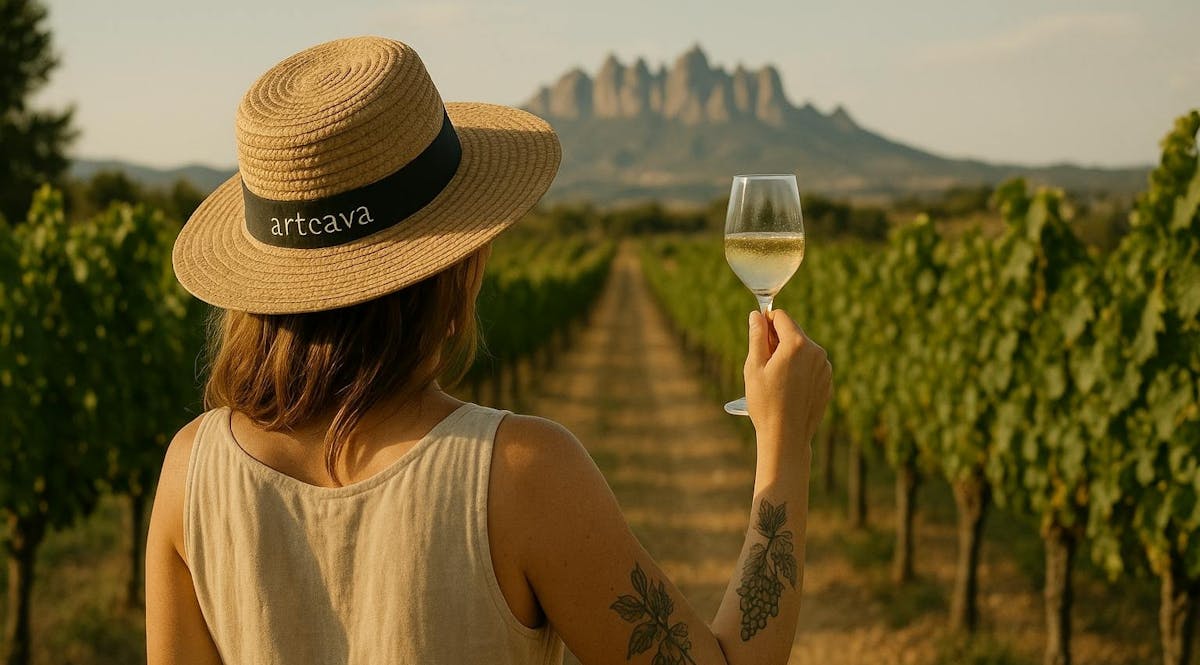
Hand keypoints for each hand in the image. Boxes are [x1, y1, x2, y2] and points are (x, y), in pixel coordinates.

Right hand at [744, 308, 831, 448]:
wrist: (786, 436)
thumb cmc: (766, 402)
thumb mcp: (754, 367)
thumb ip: (757, 336)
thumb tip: (757, 315)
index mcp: (797, 344)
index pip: (782, 317)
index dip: (766, 322)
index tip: (758, 338)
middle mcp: (816, 352)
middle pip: (793, 332)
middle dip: (777, 341)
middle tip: (764, 364)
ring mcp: (825, 367)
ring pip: (803, 350)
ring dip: (789, 356)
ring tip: (776, 380)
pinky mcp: (827, 381)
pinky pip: (811, 366)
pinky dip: (799, 370)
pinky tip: (788, 389)